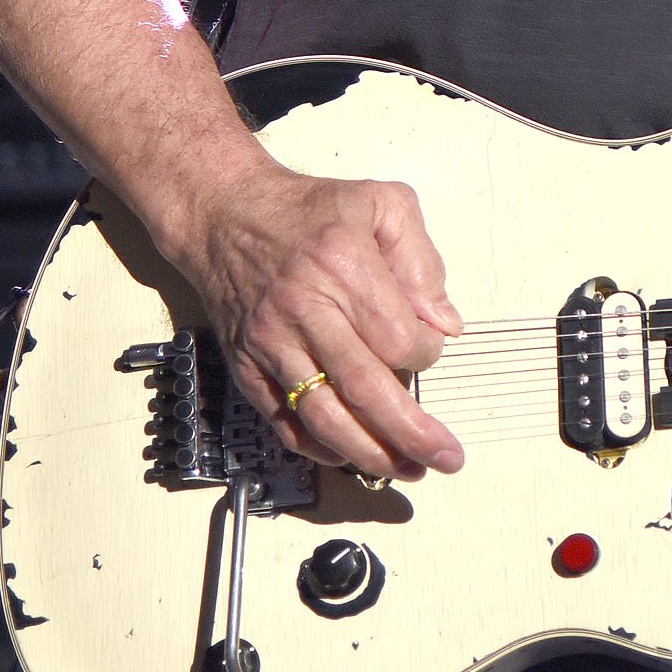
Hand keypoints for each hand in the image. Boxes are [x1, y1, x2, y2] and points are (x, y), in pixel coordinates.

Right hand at [171, 162, 466, 478]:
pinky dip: (319, 448)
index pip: (398, 336)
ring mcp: (272, 342)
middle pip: (365, 388)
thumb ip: (421, 260)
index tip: (430, 350)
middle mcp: (304, 308)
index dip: (426, 355)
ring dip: (370, 453)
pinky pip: (284, 421)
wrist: (225, 215)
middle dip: (412, 431)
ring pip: (324, 415)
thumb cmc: (308, 211)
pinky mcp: (248, 365)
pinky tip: (351, 455)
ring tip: (406, 468)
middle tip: (446, 456)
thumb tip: (444, 322)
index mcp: (343, 264)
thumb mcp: (381, 203)